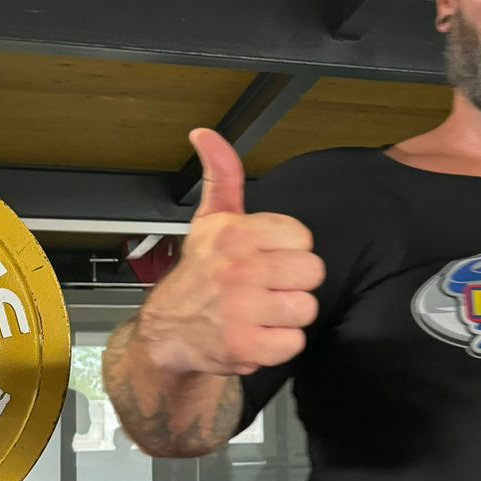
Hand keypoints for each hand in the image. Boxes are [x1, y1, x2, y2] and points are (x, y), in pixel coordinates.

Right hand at [135, 130, 325, 376]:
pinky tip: (258, 335)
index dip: (289, 251)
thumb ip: (223, 176)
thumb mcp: (211, 221)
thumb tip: (205, 133)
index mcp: (236, 234)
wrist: (168, 333)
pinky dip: (279, 345)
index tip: (265, 258)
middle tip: (266, 289)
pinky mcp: (246, 347)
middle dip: (293, 283)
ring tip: (261, 313)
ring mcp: (242, 310)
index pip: (303, 237)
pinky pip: (295, 342)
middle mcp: (239, 268)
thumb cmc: (201, 274)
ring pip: (307, 308)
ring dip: (287, 316)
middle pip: (312, 272)